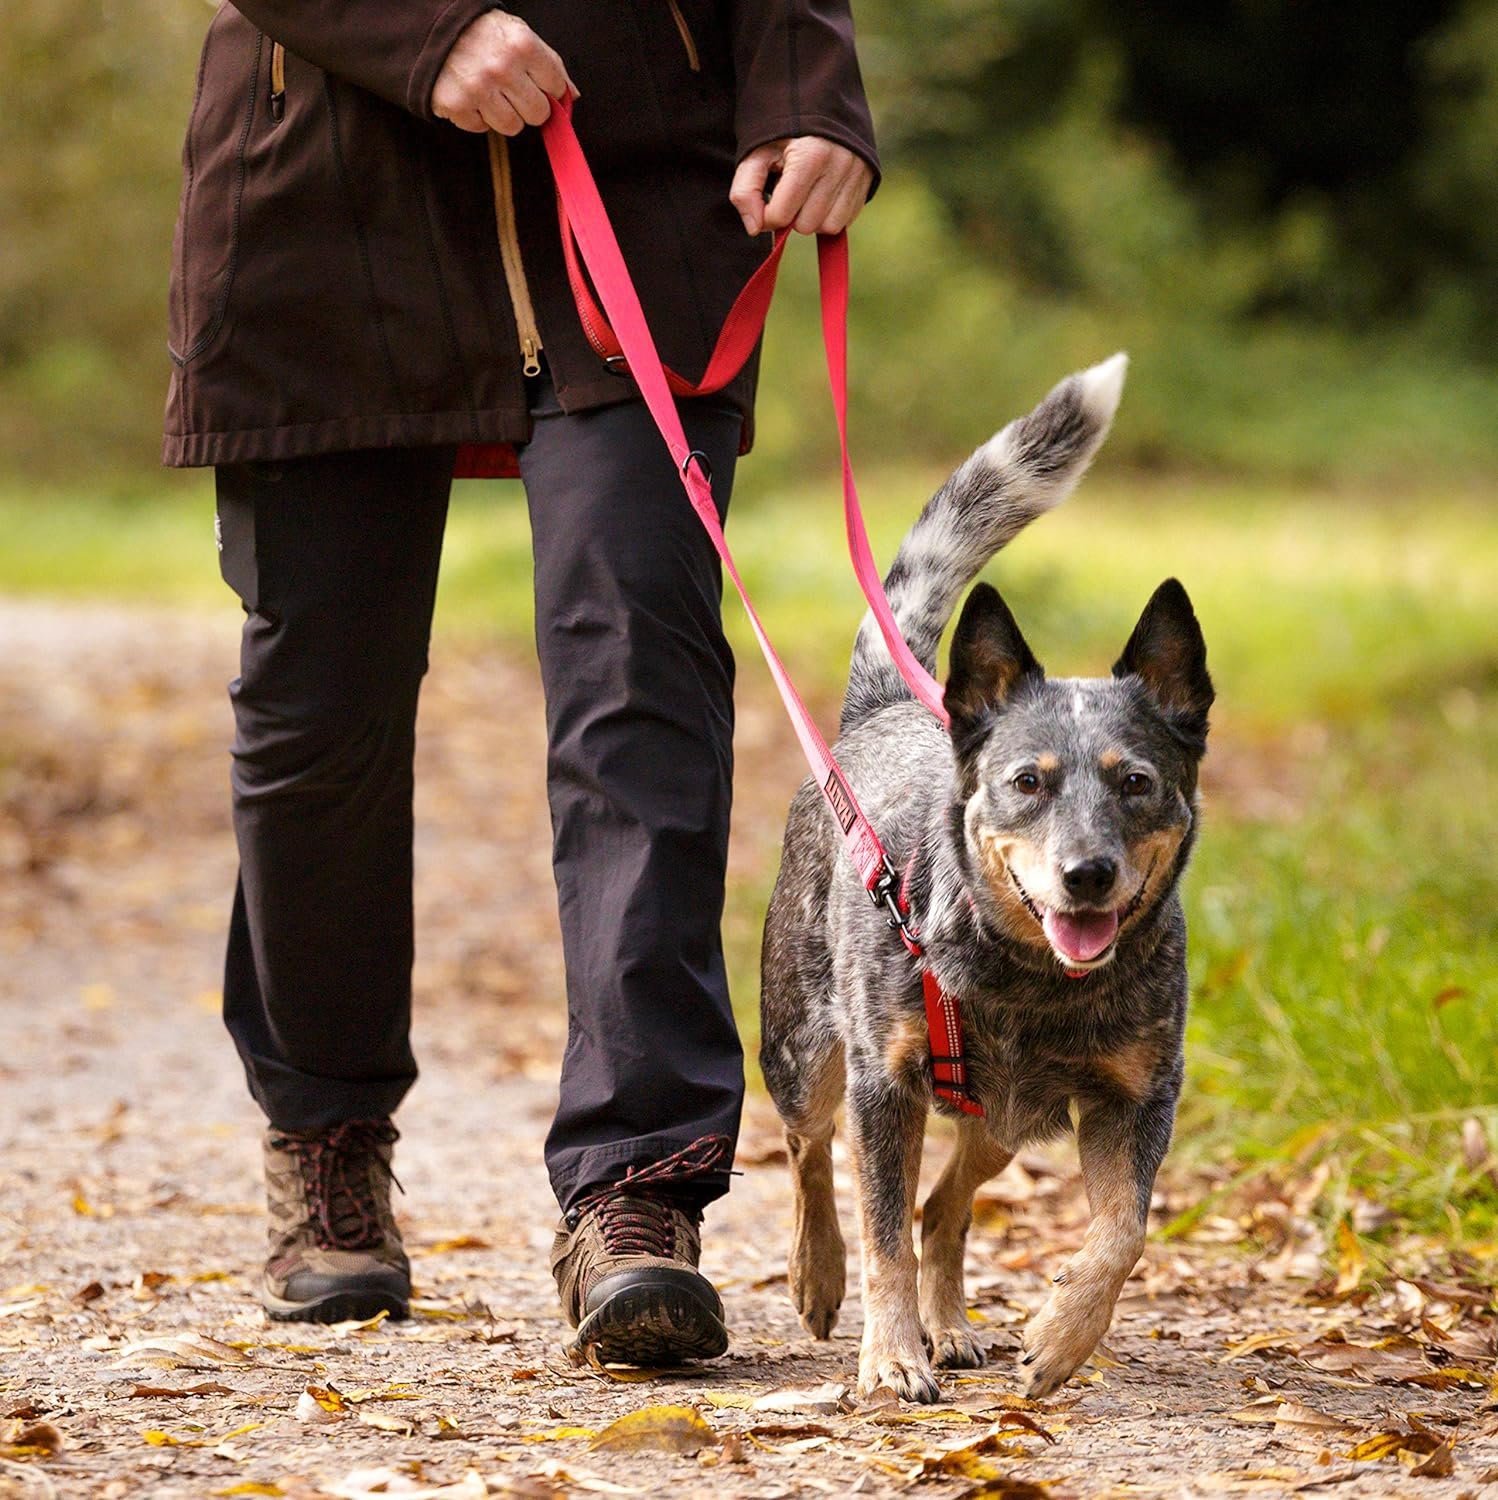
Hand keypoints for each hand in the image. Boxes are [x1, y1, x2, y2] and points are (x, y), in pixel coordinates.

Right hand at [432, 11, 576, 134]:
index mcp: (522, 45)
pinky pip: (481, 128)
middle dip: (528, 106)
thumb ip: (548, 63)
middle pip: (537, 114)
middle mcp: (502, 68)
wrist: (431, 26)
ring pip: (512, 127)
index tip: (535, 83)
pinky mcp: (457, 105)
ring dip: (504, 114)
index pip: (556, 87)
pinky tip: (470, 95)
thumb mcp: (517, 34)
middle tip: (512, 91)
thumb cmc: (480, 32)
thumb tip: (571, 96)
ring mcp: (478, 89)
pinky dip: (477, 116)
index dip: (547, 88)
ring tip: (491, 93)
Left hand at [729, 137, 872, 235]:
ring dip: (812, 218)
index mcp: (809, 156)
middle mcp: (838, 166)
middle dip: (792, 215)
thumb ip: (745, 190)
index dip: (766, 214)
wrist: (820, 102)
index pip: (781, 215)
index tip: (767, 197)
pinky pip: (845, 221)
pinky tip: (821, 194)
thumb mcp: (756, 152)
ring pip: (828, 227)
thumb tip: (755, 229)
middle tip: (788, 190)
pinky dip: (829, 215)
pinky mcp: (867, 180)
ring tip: (805, 192)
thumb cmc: (783, 132)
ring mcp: (857, 174)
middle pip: (806, 225)